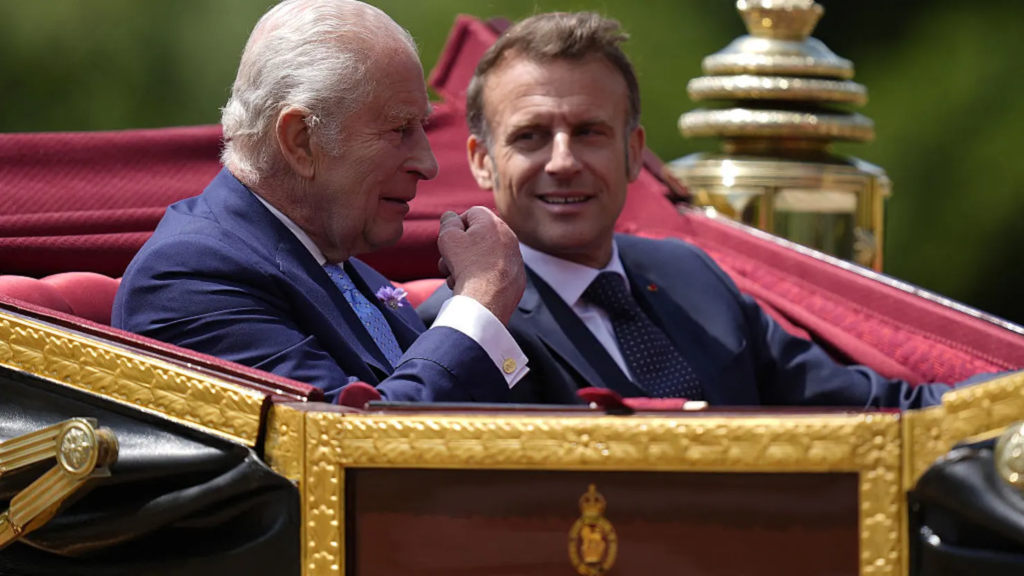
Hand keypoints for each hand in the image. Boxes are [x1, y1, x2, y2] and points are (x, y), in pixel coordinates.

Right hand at [437, 207, 524, 324]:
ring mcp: (516, 259)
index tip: (449, 242)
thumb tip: (451, 216)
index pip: (472, 214)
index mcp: (494, 223)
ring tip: (455, 278)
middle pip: (478, 237)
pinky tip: (472, 288)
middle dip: (459, 250)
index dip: (456, 226)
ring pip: (485, 257)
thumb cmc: (466, 265)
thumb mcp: (448, 238)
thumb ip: (448, 223)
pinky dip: (483, 278)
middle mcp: (509, 238)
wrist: (487, 300)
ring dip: (467, 266)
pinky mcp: (517, 279)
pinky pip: (496, 273)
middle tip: (447, 264)